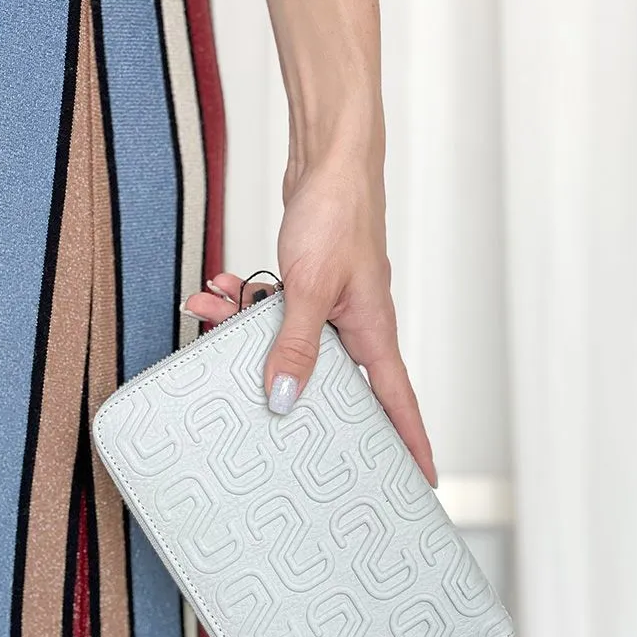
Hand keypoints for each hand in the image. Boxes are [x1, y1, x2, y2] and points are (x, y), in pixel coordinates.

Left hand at [182, 162, 436, 487]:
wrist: (328, 157)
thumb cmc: (338, 212)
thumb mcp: (310, 288)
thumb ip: (296, 345)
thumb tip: (284, 399)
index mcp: (373, 332)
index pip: (398, 402)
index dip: (411, 443)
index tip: (420, 479)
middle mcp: (356, 325)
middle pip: (330, 379)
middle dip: (289, 387)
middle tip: (262, 412)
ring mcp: (331, 306)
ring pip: (288, 340)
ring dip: (248, 331)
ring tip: (215, 313)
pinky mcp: (309, 286)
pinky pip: (274, 310)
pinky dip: (245, 301)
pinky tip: (221, 288)